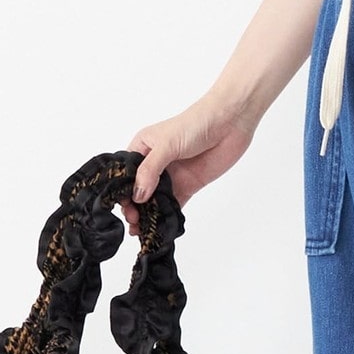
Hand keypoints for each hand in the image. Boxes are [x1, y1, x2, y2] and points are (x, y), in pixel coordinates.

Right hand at [121, 91, 257, 236]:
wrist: (230, 123)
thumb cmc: (196, 123)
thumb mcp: (167, 144)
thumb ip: (151, 170)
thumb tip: (138, 195)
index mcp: (143, 147)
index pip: (126, 173)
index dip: (123, 190)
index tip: (124, 206)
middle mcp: (155, 162)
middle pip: (139, 189)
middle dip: (134, 206)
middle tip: (134, 221)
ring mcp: (172, 175)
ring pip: (155, 199)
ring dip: (149, 215)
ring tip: (143, 230)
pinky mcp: (188, 185)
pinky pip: (174, 204)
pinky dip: (167, 216)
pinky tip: (160, 227)